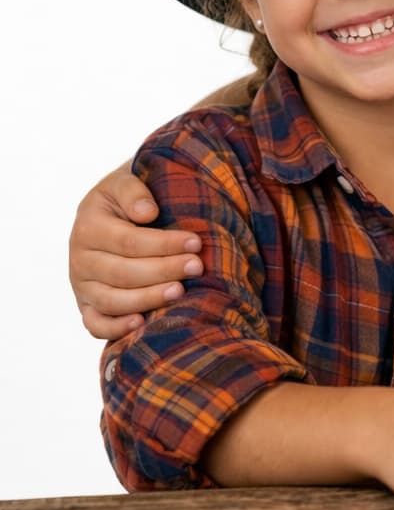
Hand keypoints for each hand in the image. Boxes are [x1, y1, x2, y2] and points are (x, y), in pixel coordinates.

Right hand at [69, 168, 203, 338]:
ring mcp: (82, 285)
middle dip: (164, 270)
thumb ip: (134, 191)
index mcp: (88, 226)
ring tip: (180, 292)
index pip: (129, 241)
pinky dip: (115, 328)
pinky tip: (141, 323)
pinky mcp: (87, 305)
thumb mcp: (126, 181)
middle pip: (123, 273)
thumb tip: (147, 213)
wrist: (112, 212)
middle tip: (197, 267)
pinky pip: (96, 324)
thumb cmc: (129, 197)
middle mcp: (80, 259)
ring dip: (148, 299)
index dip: (164, 244)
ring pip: (112, 301)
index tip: (196, 242)